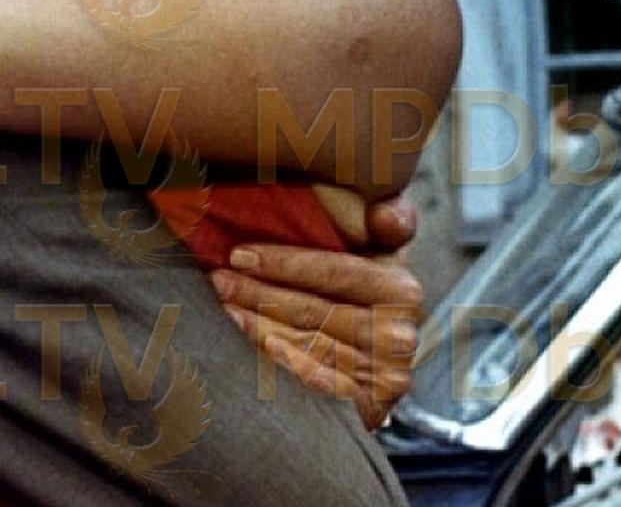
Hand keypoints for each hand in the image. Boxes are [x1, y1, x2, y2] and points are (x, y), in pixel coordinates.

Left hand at [210, 219, 424, 429]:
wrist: (376, 362)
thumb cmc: (363, 294)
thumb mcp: (380, 253)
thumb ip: (388, 223)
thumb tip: (385, 215)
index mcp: (402, 290)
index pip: (335, 272)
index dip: (284, 262)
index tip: (239, 254)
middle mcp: (398, 336)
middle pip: (315, 309)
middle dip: (259, 291)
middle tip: (218, 279)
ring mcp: (384, 375)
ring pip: (308, 343)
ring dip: (258, 323)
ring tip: (223, 305)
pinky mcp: (368, 405)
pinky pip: (315, 380)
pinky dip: (281, 359)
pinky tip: (251, 341)